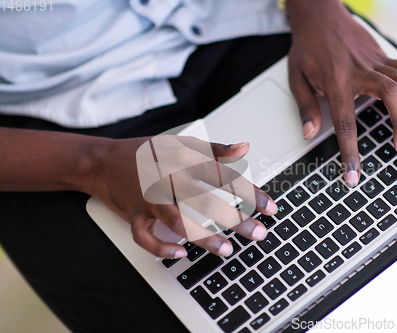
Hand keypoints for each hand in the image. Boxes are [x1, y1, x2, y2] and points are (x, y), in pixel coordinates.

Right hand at [87, 136, 276, 258]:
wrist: (101, 160)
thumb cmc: (145, 153)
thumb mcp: (180, 144)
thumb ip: (214, 148)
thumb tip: (245, 147)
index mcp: (183, 160)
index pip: (224, 176)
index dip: (250, 193)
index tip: (270, 208)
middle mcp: (168, 179)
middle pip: (206, 201)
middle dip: (235, 220)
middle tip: (258, 233)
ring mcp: (149, 199)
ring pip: (178, 222)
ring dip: (204, 238)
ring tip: (227, 250)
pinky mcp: (133, 215)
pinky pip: (146, 237)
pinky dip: (162, 248)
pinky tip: (181, 253)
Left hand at [287, 0, 396, 185]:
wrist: (320, 16)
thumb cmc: (307, 48)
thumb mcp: (297, 78)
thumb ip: (306, 107)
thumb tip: (310, 134)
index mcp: (335, 82)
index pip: (345, 123)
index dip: (350, 152)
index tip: (353, 175)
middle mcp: (359, 71)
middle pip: (390, 96)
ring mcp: (375, 62)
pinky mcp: (383, 56)